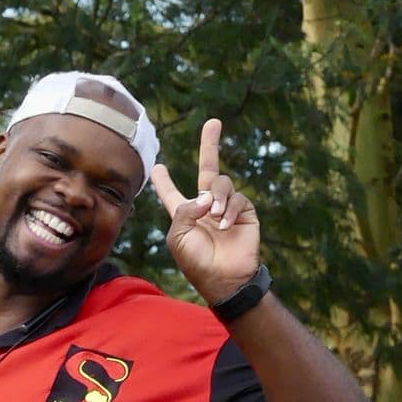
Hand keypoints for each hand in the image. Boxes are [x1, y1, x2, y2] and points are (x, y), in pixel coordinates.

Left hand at [150, 119, 260, 307]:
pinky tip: (224, 225)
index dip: (163, 182)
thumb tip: (206, 195)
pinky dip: (230, 210)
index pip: (171, 193)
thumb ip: (184, 210)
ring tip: (215, 217)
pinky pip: (238, 197)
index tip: (157, 167)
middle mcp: (206, 206)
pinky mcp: (245, 213)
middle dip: (210, 145)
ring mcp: (226, 207)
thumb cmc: (196, 262)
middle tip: (213, 122)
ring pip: (222, 183)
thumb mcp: (178, 237)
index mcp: (184, 214)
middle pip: (207, 169)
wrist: (225, 278)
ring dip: (217, 198)